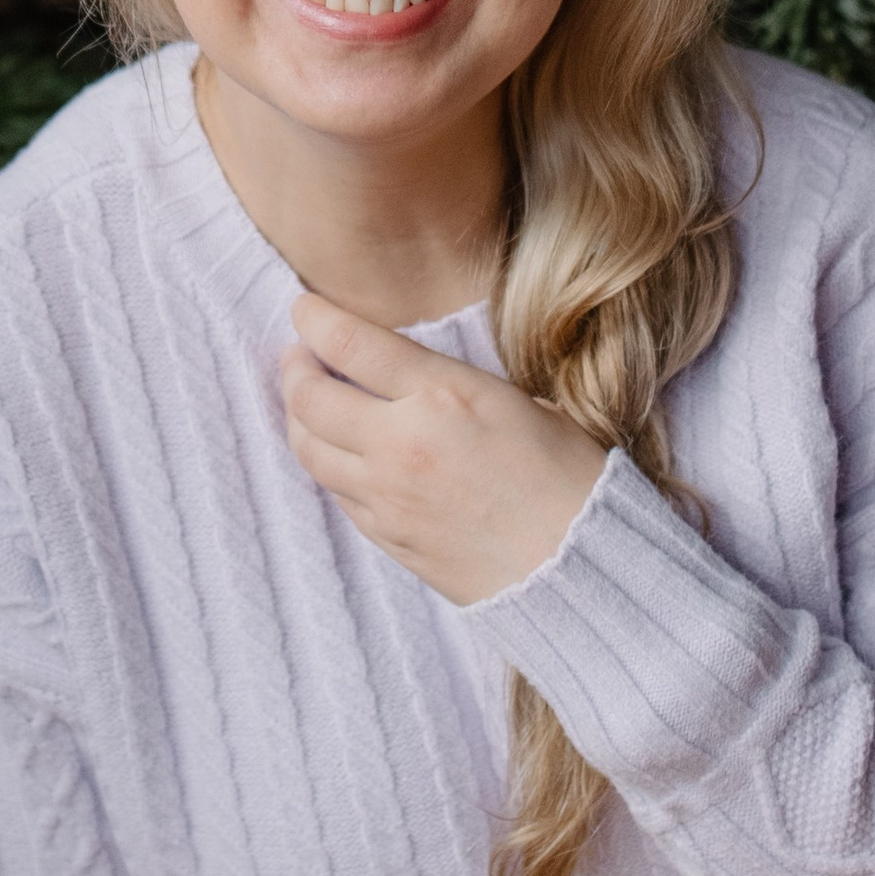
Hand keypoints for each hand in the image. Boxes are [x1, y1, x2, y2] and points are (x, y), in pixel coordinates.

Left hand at [281, 293, 606, 602]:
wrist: (579, 566)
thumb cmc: (570, 479)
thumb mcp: (522, 402)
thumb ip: (455, 385)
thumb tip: (415, 378)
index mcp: (444, 395)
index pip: (350, 344)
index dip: (314, 319)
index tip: (303, 309)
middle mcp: (403, 443)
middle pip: (312, 397)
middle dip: (295, 367)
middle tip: (298, 355)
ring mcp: (388, 495)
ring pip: (310, 449)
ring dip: (298, 419)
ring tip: (305, 403)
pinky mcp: (387, 536)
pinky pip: (336, 493)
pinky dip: (326, 464)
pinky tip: (336, 453)